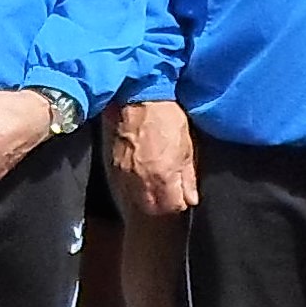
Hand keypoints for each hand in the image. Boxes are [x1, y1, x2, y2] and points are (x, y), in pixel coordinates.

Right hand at [111, 99, 199, 216]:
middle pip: (154, 209)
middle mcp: (142, 181)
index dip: (181, 200)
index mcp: (164, 177)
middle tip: (171, 190)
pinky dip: (135, 187)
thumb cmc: (165, 116)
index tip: (183, 192)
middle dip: (164, 204)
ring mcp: (125, 175)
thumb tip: (191, 198)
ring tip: (157, 183)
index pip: (174, 207)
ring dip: (149, 197)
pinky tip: (143, 173)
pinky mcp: (114, 167)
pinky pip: (125, 187)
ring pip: (138, 201)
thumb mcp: (186, 146)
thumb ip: (188, 176)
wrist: (137, 97)